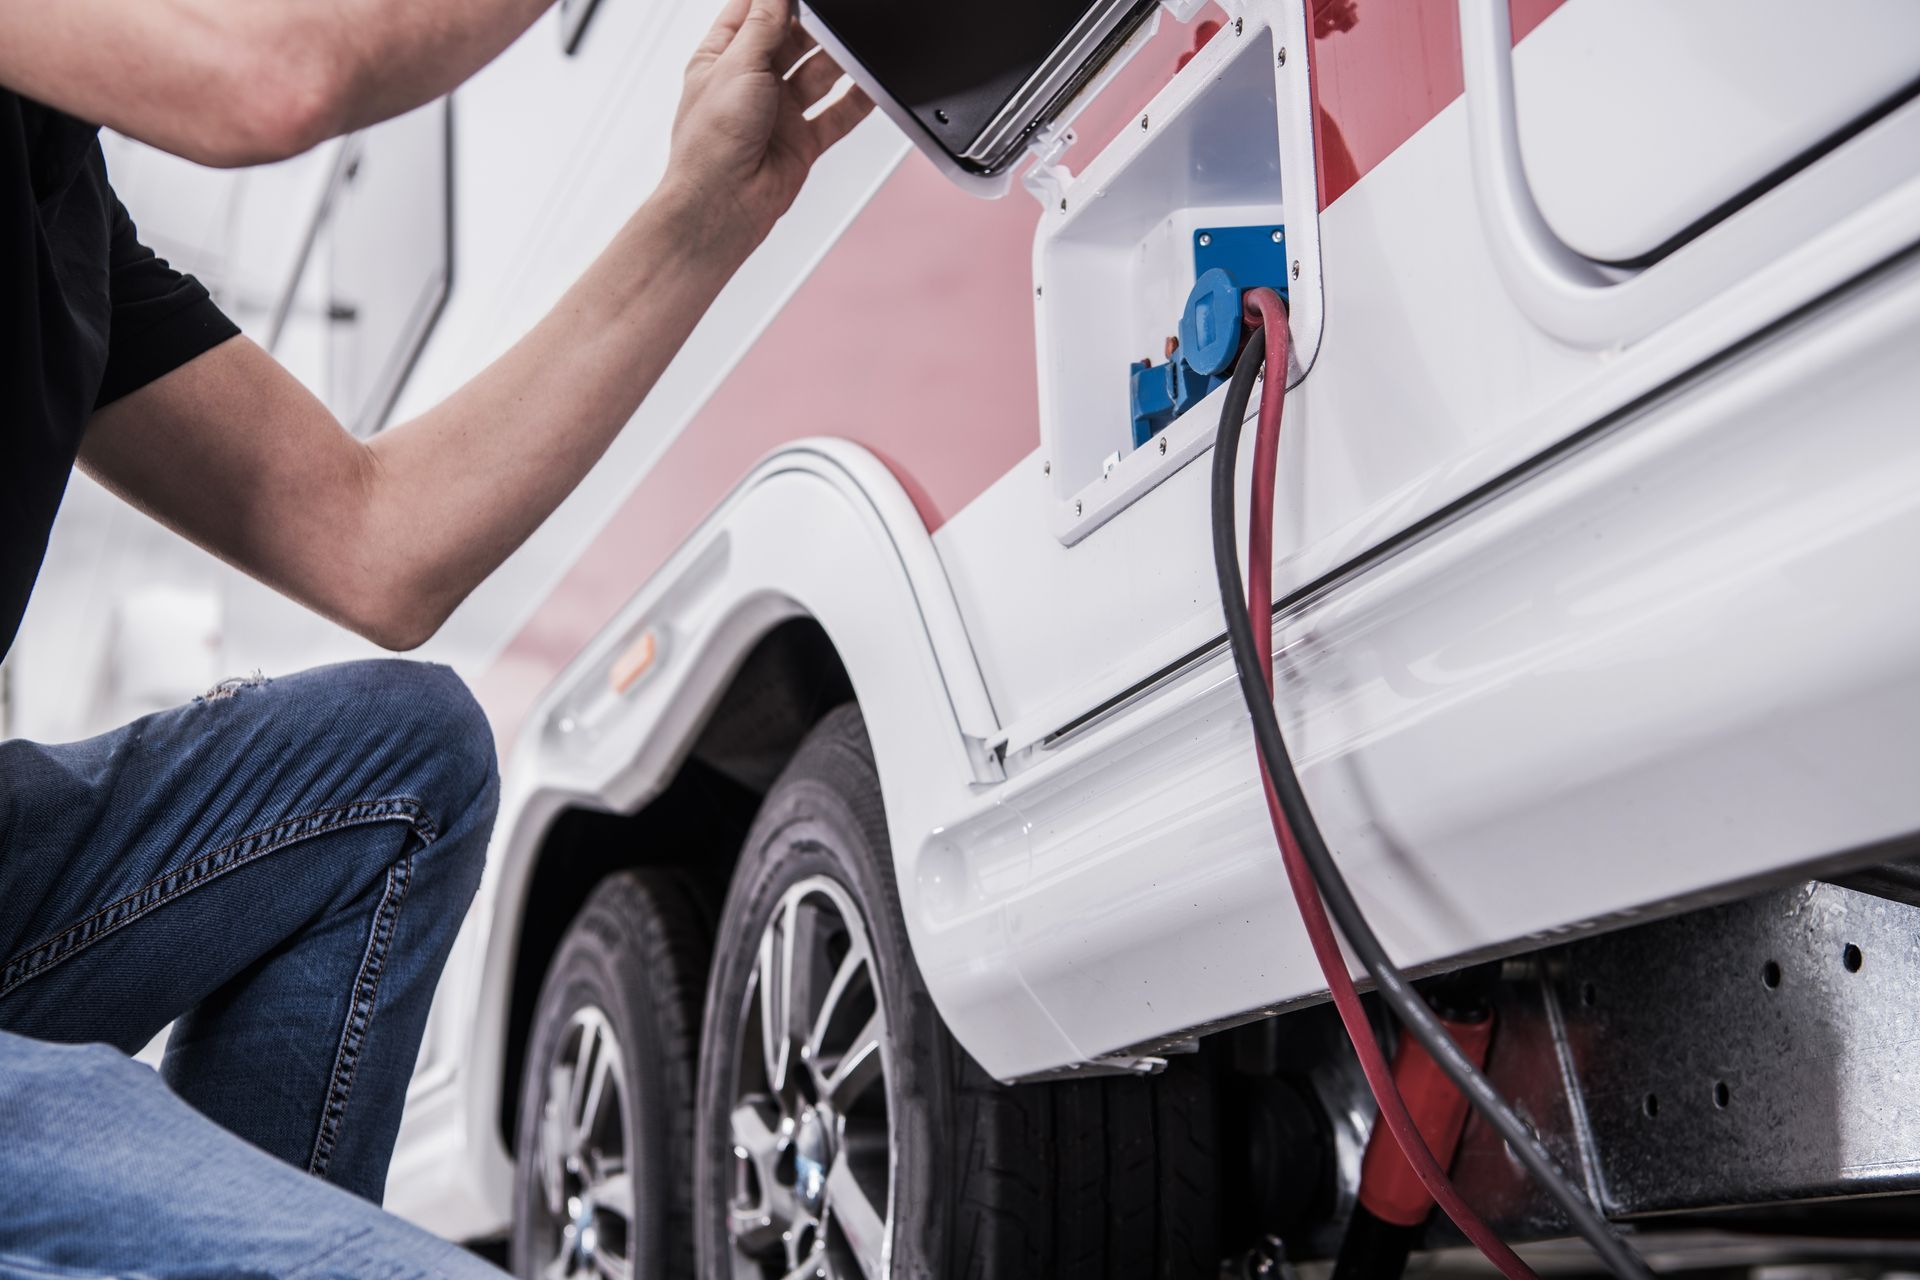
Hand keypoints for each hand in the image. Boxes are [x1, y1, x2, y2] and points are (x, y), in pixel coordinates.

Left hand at [663, 0, 872, 256]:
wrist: (722, 207)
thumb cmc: (710, 143)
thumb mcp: (736, 65)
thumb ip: (763, 24)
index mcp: (721, 58)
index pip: (751, 11)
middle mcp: (751, 83)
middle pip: (791, 40)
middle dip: (812, 26)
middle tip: (833, 14)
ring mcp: (779, 112)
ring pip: (818, 74)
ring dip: (838, 60)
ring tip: (855, 43)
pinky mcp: (802, 140)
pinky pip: (837, 114)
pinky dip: (857, 100)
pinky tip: (872, 84)